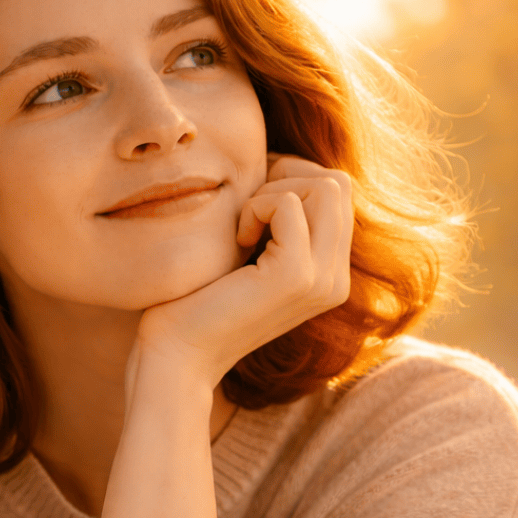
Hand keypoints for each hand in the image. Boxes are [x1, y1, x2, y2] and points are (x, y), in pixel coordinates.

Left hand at [132, 153, 352, 391]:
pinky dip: (255, 207)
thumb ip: (280, 220)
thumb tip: (282, 163)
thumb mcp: (250, 252)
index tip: (250, 205)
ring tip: (244, 228)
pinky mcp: (296, 277)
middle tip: (246, 210)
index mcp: (331, 274)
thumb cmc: (199, 299)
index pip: (340, 192)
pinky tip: (237, 240)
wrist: (178, 354)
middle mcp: (337, 280)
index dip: (292, 179)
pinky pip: (289, 204)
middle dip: (287, 178)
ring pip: (327, 186)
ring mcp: (322, 280)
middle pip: (339, 183)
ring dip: (273, 192)